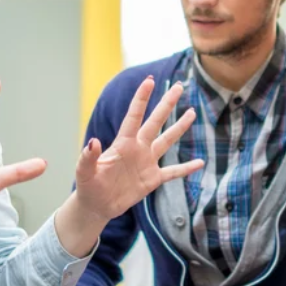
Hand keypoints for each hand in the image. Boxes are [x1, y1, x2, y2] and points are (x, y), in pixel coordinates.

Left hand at [70, 76, 203, 222]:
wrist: (96, 205)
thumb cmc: (88, 186)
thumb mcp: (84, 172)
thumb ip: (88, 157)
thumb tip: (92, 141)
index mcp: (122, 143)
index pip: (134, 116)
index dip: (141, 99)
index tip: (149, 81)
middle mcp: (138, 148)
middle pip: (156, 122)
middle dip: (167, 104)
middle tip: (180, 87)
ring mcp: (147, 163)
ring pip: (167, 141)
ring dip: (180, 127)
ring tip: (192, 113)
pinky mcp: (152, 179)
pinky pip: (173, 172)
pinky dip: (186, 168)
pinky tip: (201, 163)